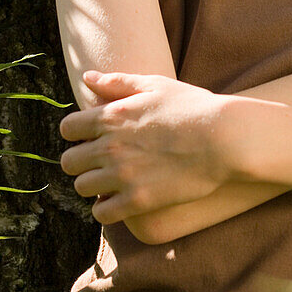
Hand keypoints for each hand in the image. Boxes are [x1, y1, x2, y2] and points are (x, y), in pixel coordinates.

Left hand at [58, 71, 236, 224]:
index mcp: (111, 116)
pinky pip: (101, 213)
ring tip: (111, 182)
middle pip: (69, 162)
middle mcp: (110, 147)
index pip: (67, 129)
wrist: (225, 139)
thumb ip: (118, 82)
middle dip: (82, 161)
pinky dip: (107, 209)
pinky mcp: (137, 201)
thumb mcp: (156, 85)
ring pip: (82, 188)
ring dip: (93, 185)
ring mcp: (122, 175)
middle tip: (100, 162)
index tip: (92, 137)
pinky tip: (121, 200)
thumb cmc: (193, 107)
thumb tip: (87, 78)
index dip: (77, 134)